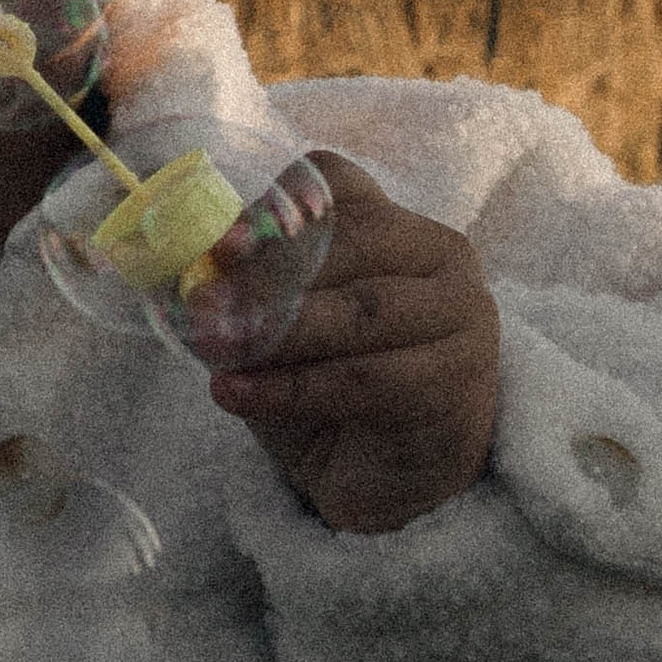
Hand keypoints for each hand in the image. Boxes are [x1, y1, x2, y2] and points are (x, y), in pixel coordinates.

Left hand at [204, 153, 499, 534]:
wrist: (389, 477)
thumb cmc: (331, 387)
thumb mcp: (282, 327)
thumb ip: (252, 291)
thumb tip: (200, 268)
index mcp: (394, 223)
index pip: (338, 184)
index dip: (277, 208)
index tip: (222, 248)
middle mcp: (440, 252)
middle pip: (353, 241)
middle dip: (269, 275)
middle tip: (202, 309)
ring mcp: (461, 311)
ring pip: (362, 310)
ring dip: (280, 331)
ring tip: (216, 349)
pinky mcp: (458, 376)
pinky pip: (366, 377)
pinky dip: (292, 387)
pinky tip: (236, 395)